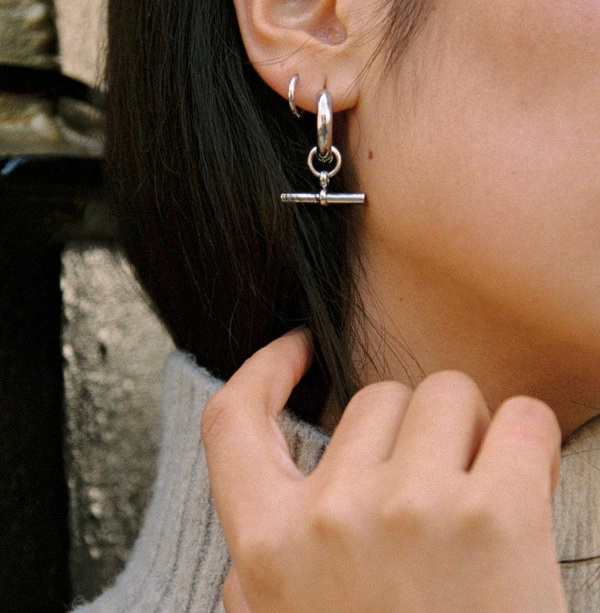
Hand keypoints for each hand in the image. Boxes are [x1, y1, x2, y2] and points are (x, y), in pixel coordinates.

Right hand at [202, 330, 566, 612]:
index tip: (298, 348)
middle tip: (431, 488)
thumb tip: (271, 498)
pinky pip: (522, 419)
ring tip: (480, 495)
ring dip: (470, 431)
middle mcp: (333, 516)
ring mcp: (411, 509)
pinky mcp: (495, 515)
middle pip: (375, 396)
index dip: (264, 369)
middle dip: (408, 431)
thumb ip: (263, 565)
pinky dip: (530, 441)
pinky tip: (526, 485)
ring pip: (448, 393)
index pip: (235, 421)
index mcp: (271, 545)